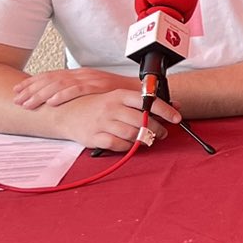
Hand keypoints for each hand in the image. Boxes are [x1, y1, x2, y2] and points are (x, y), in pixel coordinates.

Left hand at [13, 67, 135, 109]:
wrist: (143, 89)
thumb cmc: (119, 93)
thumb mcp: (95, 90)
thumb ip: (79, 93)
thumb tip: (60, 100)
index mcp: (79, 73)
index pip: (50, 76)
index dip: (31, 83)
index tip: (17, 90)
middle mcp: (82, 73)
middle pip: (50, 79)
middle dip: (31, 89)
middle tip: (16, 99)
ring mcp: (90, 78)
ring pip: (59, 84)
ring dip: (41, 94)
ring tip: (27, 103)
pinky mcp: (99, 85)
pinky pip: (77, 89)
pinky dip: (63, 95)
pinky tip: (51, 101)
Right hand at [53, 88, 180, 152]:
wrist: (66, 113)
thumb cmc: (97, 106)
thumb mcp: (119, 98)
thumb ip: (145, 102)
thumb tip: (174, 104)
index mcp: (119, 95)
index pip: (147, 101)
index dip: (165, 110)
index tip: (176, 118)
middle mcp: (111, 108)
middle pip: (142, 121)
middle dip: (157, 129)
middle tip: (162, 133)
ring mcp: (102, 123)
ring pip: (131, 134)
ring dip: (144, 139)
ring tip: (148, 139)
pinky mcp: (94, 137)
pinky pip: (117, 145)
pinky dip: (128, 147)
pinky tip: (130, 144)